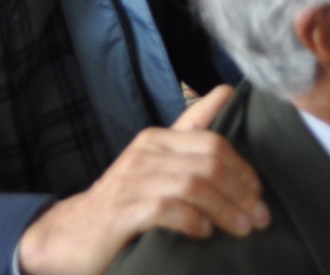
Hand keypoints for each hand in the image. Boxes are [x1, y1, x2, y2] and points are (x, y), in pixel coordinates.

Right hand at [16, 85, 268, 274]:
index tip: (259, 192)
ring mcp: (132, 180)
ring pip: (194, 185)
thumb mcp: (157, 168)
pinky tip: (204, 233)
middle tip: (259, 217)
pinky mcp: (122, 210)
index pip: (212, 139)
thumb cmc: (124, 204)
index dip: (242, 166)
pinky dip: (192, 221)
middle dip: (241, 191)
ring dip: (225, 209)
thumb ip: (190, 135)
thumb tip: (228, 93)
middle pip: (209, 162)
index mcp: (157, 139)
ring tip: (243, 229)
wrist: (69, 237)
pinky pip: (167, 209)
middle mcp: (145, 152)